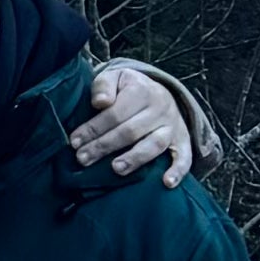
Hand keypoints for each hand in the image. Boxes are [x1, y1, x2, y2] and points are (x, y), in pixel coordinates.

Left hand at [70, 63, 199, 188]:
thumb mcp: (114, 77)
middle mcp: (160, 108)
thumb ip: (103, 85)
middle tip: (83, 159)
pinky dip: (178, 171)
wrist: (160, 91)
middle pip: (130, 131)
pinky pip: (185, 157)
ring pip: (155, 144)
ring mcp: (173, 126)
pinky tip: (166, 183)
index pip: (114, 114)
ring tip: (116, 169)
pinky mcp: (183, 141)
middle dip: (104, 146)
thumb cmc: (128, 88)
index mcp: (141, 90)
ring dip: (135, 159)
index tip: (74, 142)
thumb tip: (100, 102)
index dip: (93, 129)